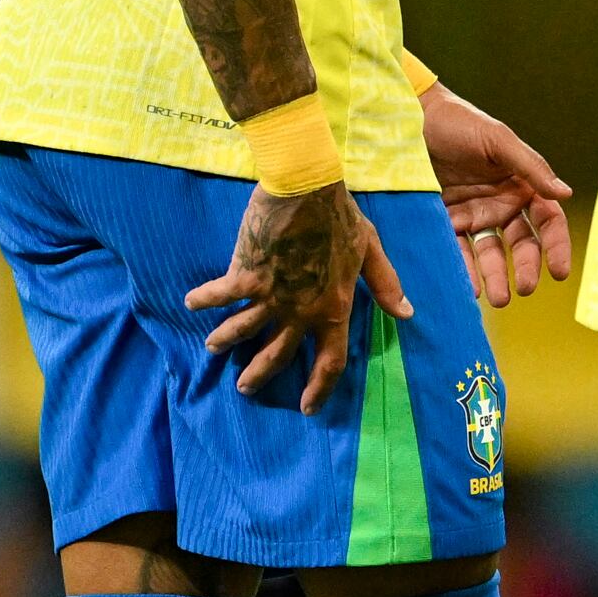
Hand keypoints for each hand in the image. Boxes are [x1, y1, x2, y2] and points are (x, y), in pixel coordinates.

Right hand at [187, 183, 407, 410]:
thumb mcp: (371, 251)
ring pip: (242, 331)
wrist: (307, 190)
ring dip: (226, 342)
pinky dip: (204, 301)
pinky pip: (220, 296)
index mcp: (334, 309)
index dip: (320, 388)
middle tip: (246, 388)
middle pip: (279, 355)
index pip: (330, 361)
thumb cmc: (342, 218)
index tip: (308, 407)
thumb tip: (406, 313)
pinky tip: (191, 304)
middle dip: (261, 375)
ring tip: (213, 349)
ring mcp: (271, 296)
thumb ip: (385, 285)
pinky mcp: (245, 275)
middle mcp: (301, 311)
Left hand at [421, 80, 577, 305]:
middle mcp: (500, 204)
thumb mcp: (498, 140)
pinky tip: (466, 287)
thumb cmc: (458, 122)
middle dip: (525, 268)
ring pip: (489, 253)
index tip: (559, 271)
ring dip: (495, 277)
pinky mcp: (443, 221)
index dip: (556, 246)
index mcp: (521, 185)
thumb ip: (530, 167)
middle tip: (525, 290)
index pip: (547, 221)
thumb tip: (565, 194)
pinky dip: (463, 269)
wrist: (409, 118)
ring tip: (496, 299)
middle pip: (520, 243)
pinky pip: (456, 249)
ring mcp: (472, 214)